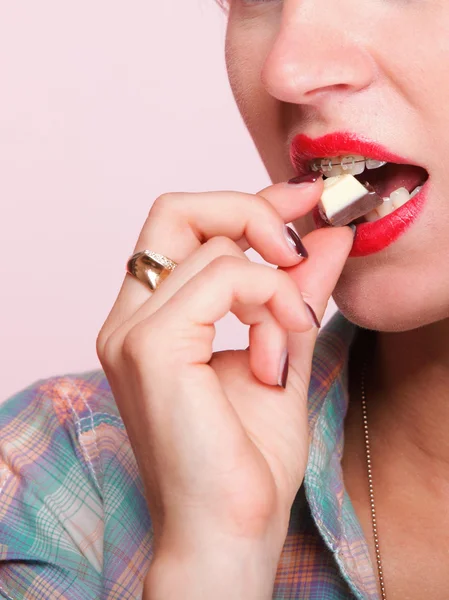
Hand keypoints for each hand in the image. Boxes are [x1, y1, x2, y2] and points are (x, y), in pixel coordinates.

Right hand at [96, 179, 353, 597]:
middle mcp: (129, 319)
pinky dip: (266, 301)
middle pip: (178, 210)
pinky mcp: (150, 347)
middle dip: (250, 212)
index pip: (184, 227)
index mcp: (151, 320)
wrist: (229, 532)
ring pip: (212, 246)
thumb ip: (296, 293)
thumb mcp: (283, 353)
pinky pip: (221, 278)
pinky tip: (277, 354)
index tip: (303, 202)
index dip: (246, 204)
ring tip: (290, 336)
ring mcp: (132, 331)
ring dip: (273, 282)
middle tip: (300, 241)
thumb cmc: (247, 458)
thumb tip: (326, 238)